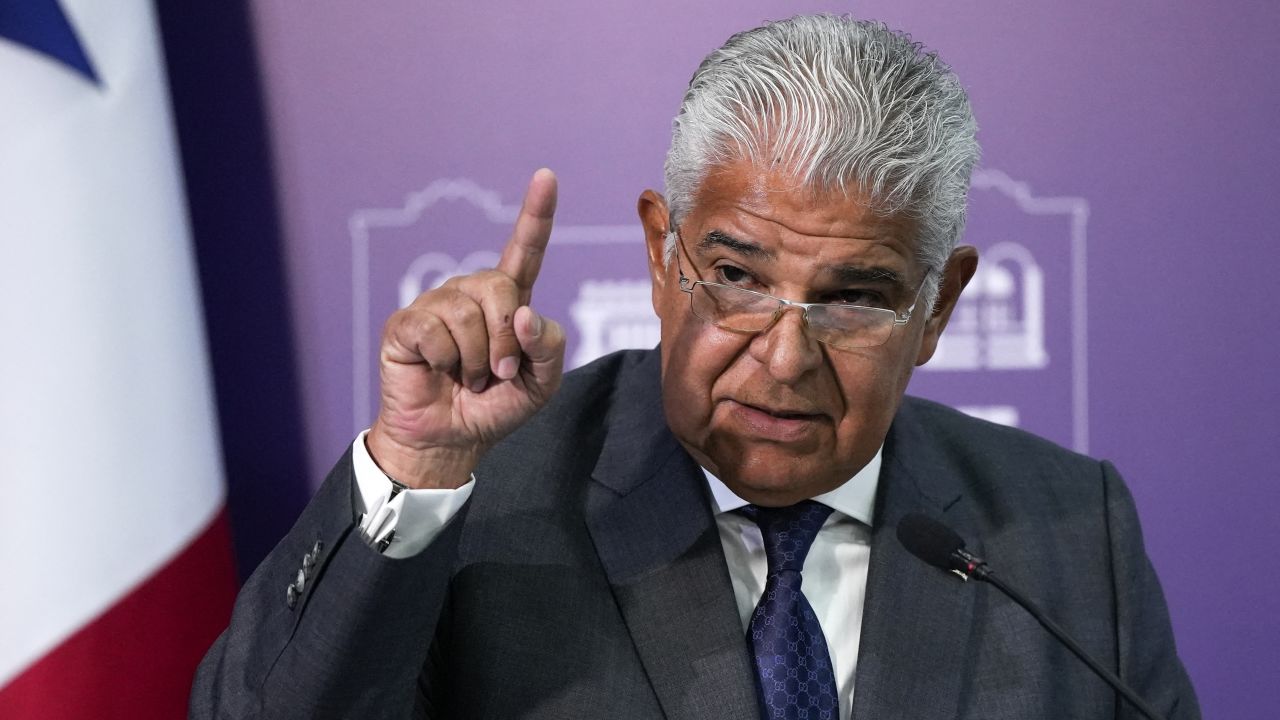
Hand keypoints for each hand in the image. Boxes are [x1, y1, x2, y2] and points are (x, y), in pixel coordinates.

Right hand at [366, 169, 565, 487]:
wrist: (451, 440)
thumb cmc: (496, 406)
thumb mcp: (541, 384)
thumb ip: (549, 347)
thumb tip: (524, 313)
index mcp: (509, 301)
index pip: (525, 251)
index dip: (536, 215)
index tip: (546, 177)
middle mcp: (472, 293)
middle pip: (501, 288)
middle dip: (507, 339)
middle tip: (497, 373)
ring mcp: (436, 304)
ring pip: (468, 313)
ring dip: (475, 358)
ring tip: (467, 377)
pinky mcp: (407, 323)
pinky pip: (434, 329)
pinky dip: (445, 360)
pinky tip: (438, 370)